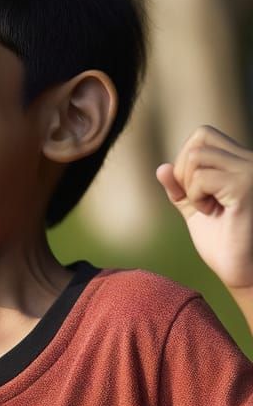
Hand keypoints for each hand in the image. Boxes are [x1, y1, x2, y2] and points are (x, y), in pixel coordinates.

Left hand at [156, 125, 252, 289]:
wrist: (241, 270)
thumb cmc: (223, 242)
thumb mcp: (194, 208)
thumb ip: (179, 188)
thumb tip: (161, 167)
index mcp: (241, 162)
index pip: (203, 135)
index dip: (185, 161)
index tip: (195, 193)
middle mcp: (251, 161)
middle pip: (199, 140)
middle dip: (184, 172)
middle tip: (200, 201)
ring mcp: (250, 172)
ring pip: (197, 156)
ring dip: (191, 187)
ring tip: (210, 208)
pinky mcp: (245, 187)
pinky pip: (202, 177)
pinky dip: (197, 197)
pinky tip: (214, 213)